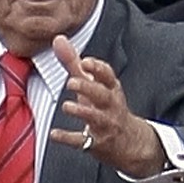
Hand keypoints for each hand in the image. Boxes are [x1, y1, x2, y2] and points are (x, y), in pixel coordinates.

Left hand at [49, 36, 163, 176]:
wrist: (129, 142)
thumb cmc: (106, 108)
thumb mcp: (94, 85)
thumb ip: (74, 64)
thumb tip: (58, 40)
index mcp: (111, 89)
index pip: (108, 76)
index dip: (98, 69)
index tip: (86, 62)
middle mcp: (110, 105)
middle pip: (102, 94)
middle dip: (88, 88)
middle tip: (71, 82)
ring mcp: (104, 124)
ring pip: (95, 117)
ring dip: (81, 112)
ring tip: (66, 107)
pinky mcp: (96, 143)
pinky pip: (82, 141)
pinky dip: (67, 138)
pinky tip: (54, 134)